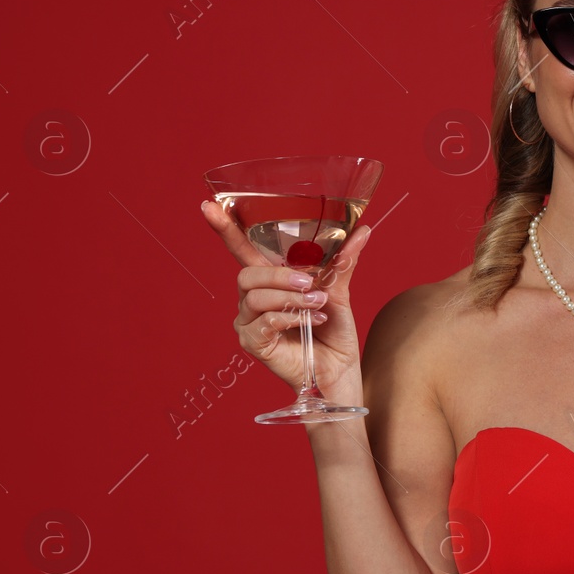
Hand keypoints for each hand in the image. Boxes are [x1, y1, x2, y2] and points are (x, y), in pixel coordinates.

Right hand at [200, 200, 373, 399]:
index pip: (242, 249)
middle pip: (247, 273)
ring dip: (291, 298)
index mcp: (269, 280)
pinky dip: (290, 318)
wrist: (340, 368)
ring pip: (256, 297)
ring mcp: (248, 322)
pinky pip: (262, 322)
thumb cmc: (333, 332)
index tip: (209, 205)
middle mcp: (252, 299)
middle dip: (279, 275)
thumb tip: (364, 229)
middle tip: (309, 283)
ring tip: (317, 305)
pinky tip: (310, 321)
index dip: (225, 228)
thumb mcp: (338, 290)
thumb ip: (343, 261)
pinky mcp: (252, 343)